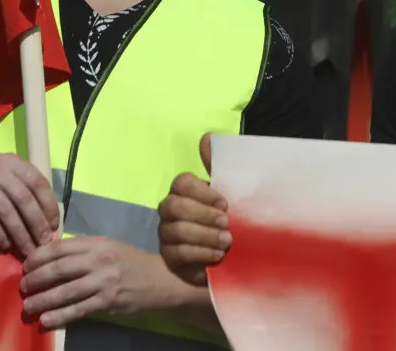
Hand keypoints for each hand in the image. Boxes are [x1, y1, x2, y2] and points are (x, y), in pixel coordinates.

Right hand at [0, 152, 59, 257]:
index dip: (49, 206)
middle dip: (37, 225)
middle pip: (24, 200)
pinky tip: (4, 245)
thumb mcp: (5, 172)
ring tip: (27, 251)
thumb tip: (46, 220)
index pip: (38, 183)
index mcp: (14, 163)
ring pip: (7, 211)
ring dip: (20, 234)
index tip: (54, 227)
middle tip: (43, 245)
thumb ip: (23, 188)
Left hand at [19, 236, 170, 328]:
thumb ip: (82, 250)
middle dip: (36, 278)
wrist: (160, 279)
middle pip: (59, 268)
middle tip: (22, 287)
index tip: (25, 265)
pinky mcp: (108, 301)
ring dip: (43, 300)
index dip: (38, 256)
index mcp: (96, 243)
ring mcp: (104, 282)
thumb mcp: (108, 247)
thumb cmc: (130, 261)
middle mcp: (99, 260)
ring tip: (28, 306)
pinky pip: (79, 310)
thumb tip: (49, 256)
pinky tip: (46, 320)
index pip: (60, 247)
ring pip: (66, 291)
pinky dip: (61, 316)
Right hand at [157, 133, 231, 286]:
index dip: (202, 192)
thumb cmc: (226, 221)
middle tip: (226, 223)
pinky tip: (217, 256)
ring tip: (227, 242)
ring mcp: (166, 233)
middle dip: (203, 215)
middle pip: (175, 205)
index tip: (225, 203)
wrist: (229, 258)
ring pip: (177, 230)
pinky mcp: (169, 256)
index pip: (181, 182)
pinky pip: (179, 252)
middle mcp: (169, 209)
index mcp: (183, 191)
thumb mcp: (229, 194)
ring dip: (206, 236)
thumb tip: (206, 137)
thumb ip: (218, 167)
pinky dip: (201, 253)